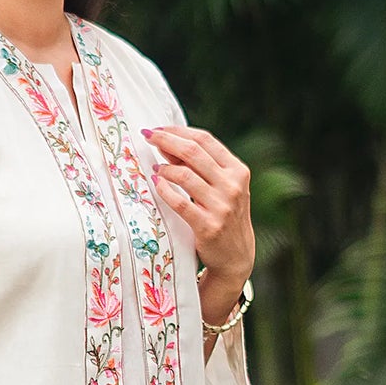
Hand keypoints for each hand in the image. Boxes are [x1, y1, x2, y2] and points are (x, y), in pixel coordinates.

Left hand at [142, 125, 255, 324]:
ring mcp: (222, 206)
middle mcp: (232, 185)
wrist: (236, 256)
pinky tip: (156, 185)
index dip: (178, 131)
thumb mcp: (222, 188)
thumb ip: (200, 167)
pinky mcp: (208, 226)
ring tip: (153, 168)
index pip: (205, 140)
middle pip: (193, 152)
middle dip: (166, 140)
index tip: (159, 128)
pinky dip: (164, 190)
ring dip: (163, 168)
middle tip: (147, 136)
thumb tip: (167, 144)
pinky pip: (179, 203)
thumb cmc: (224, 215)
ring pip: (184, 175)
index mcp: (238, 170)